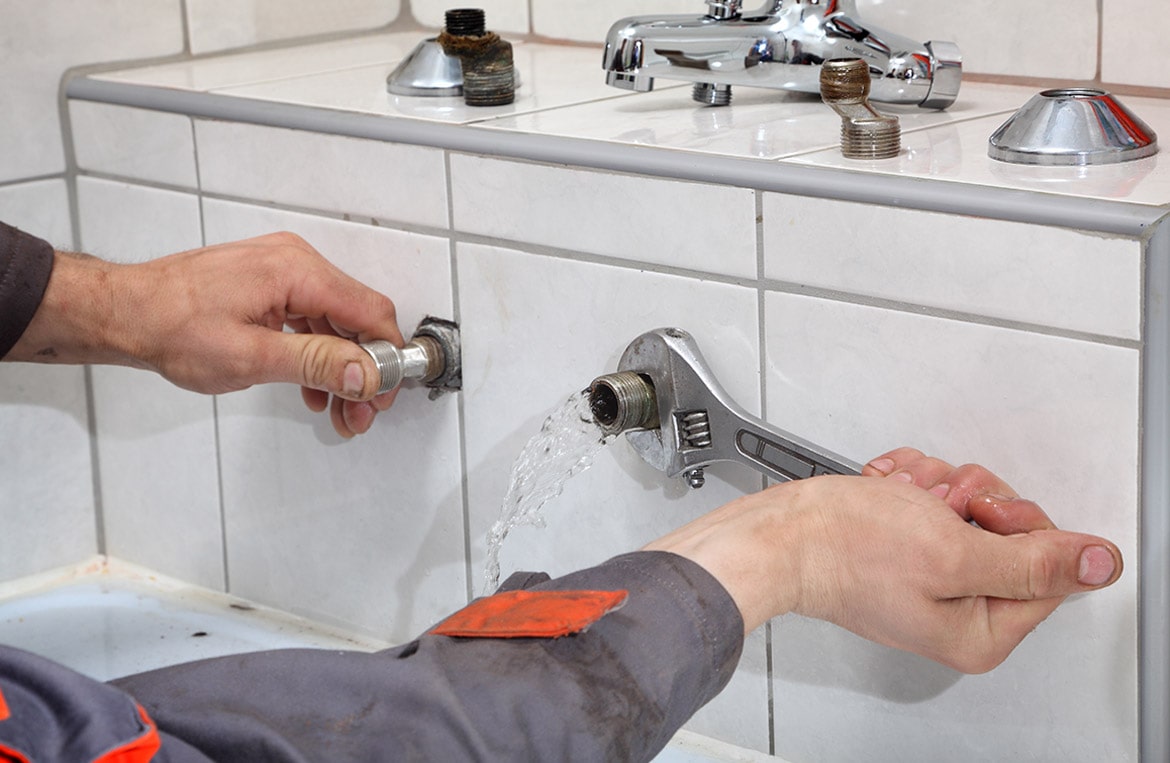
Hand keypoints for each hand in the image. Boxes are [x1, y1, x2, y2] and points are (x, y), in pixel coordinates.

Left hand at [9, 232, 401, 437]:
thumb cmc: (169, 325)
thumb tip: (364, 372)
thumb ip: (315, 362)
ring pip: (336, 322)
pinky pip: (312, 317)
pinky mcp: (270, 284)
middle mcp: (295, 262)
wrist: (124, 313)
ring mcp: (282, 270)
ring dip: (342, 367)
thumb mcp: (250, 356)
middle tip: (360, 413)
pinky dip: (318, 353)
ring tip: (337, 409)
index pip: (370, 312)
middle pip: (357, 318)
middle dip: (364, 370)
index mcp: (296, 271)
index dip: (386, 358)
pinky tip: (312, 386)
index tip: (384, 394)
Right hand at [644, 448, 1121, 672]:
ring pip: (973, 507)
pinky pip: (938, 501)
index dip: (1017, 524)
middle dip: (972, 500)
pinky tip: (888, 493)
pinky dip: (914, 485)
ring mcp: (932, 578)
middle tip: (936, 505)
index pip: (1049, 565)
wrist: (781, 532)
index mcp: (981, 631)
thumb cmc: (845, 548)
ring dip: (938, 487)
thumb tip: (1099, 565)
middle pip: (1012, 531)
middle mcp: (959, 610)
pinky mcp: (908, 550)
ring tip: (902, 498)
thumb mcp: (954, 552)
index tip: (976, 514)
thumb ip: (1035, 562)